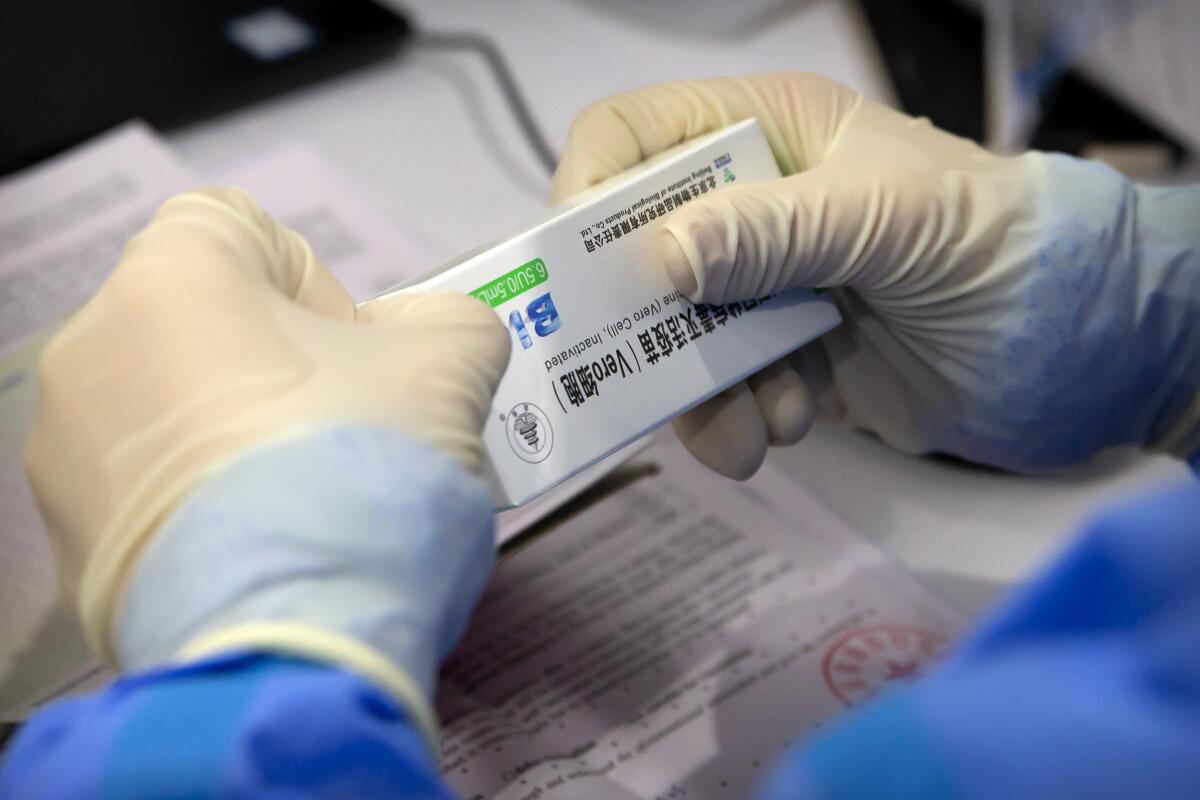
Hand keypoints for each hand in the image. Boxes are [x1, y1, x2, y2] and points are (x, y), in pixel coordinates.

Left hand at [25, 187, 509, 658]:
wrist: (302, 641)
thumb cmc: (365, 476)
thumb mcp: (449, 367)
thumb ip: (449, 319)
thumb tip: (427, 331)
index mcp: (173, 276)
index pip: (243, 228)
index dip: (316, 283)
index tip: (356, 353)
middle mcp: (92, 348)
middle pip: (202, 322)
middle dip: (279, 363)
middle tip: (345, 429)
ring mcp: (66, 450)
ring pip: (170, 405)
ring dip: (236, 431)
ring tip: (308, 500)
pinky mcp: (68, 541)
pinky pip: (146, 488)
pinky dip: (202, 501)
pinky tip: (267, 549)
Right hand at [551, 72, 1199, 476]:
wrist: (1072, 347)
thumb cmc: (993, 243)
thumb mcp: (885, 219)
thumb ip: (771, 232)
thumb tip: (658, 259)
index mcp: (765, 135)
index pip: (633, 140)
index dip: (591, 193)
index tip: (582, 267)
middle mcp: (748, 209)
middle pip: (636, 254)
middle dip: (642, 321)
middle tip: (642, 371)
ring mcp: (760, 289)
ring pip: (670, 339)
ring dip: (702, 390)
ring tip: (756, 425)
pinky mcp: (777, 359)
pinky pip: (720, 392)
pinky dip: (740, 419)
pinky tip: (790, 426)